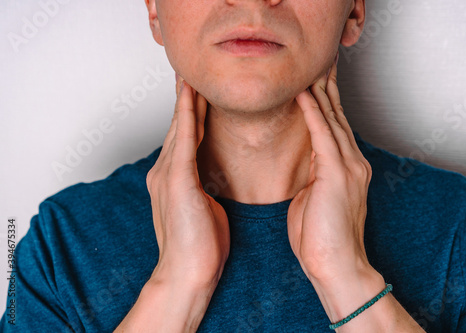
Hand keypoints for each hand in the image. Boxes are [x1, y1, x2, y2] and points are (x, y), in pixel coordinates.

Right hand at [146, 74, 229, 288]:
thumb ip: (200, 191)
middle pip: (178, 127)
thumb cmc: (199, 248)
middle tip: (189, 72)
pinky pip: (184, 140)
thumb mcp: (203, 211)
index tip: (196, 92)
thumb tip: (205, 184)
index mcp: (173, 180)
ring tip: (191, 75)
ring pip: (179, 127)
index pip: (183, 138)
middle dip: (184, 99)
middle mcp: (164, 172)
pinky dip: (187, 115)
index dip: (189, 113)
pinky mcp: (176, 181)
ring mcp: (167, 175)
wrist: (187, 275)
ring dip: (186, 99)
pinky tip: (192, 95)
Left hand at [287, 54, 374, 284]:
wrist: (336, 266)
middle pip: (337, 116)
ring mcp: (347, 167)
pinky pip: (322, 135)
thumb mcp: (315, 200)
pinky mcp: (336, 174)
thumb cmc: (321, 239)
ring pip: (332, 119)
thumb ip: (314, 178)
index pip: (335, 128)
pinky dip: (312, 112)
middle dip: (326, 87)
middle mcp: (352, 163)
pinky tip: (303, 93)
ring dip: (319, 91)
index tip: (317, 81)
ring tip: (310, 67)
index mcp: (346, 170)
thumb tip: (307, 166)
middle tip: (319, 61)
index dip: (326, 102)